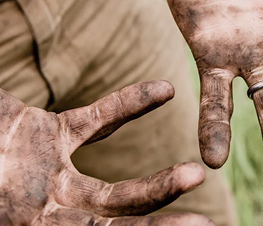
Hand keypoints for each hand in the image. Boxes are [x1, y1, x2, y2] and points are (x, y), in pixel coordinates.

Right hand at [0, 81, 212, 224]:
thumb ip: (10, 193)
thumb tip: (33, 210)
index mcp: (30, 224)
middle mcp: (48, 209)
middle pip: (113, 222)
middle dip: (154, 220)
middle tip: (202, 221)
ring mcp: (51, 175)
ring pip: (115, 190)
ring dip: (157, 185)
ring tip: (195, 175)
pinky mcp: (50, 136)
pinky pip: (98, 122)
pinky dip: (129, 106)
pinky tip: (164, 91)